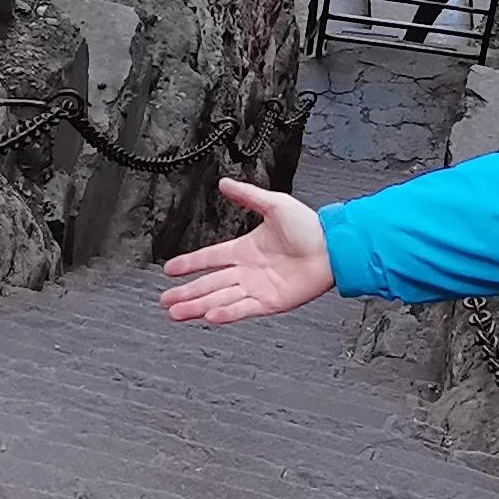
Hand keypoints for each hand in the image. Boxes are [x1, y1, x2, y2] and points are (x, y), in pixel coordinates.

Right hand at [161, 177, 335, 324]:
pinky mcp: (270, 302)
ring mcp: (257, 288)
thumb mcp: (274, 204)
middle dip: (186, 292)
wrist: (333, 248)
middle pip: (209, 283)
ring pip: (220, 298)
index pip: (209, 257)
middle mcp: (247, 271)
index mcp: (245, 249)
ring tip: (176, 313)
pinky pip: (243, 309)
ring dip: (198, 306)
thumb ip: (247, 196)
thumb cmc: (310, 227)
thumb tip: (225, 183)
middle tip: (165, 300)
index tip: (169, 269)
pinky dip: (225, 313)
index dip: (188, 264)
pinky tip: (209, 315)